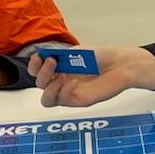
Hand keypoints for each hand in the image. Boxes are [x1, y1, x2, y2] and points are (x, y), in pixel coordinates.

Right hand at [30, 47, 154, 108]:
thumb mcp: (77, 52)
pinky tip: (73, 83)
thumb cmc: (101, 56)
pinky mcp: (78, 101)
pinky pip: (62, 101)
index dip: (34, 65)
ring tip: (59, 78)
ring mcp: (69, 92)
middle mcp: (61, 80)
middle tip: (52, 62)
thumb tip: (43, 56)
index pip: (37, 70)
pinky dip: (64, 92)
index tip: (39, 57)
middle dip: (41, 73)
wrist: (120, 65)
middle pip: (39, 84)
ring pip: (46, 99)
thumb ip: (59, 56)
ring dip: (48, 89)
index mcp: (59, 67)